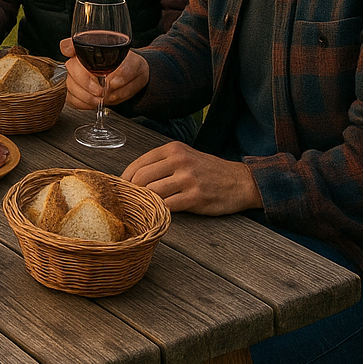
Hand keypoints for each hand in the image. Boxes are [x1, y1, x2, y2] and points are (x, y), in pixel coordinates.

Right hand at [61, 37, 148, 109]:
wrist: (133, 80)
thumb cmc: (131, 67)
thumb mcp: (135, 64)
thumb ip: (126, 69)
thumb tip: (115, 80)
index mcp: (92, 49)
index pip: (72, 44)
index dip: (68, 47)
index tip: (71, 52)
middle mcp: (81, 61)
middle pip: (71, 66)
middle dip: (84, 81)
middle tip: (100, 90)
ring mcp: (78, 77)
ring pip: (70, 84)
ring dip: (84, 95)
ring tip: (99, 99)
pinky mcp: (79, 92)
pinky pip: (72, 98)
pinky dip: (82, 103)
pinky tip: (93, 103)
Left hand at [122, 143, 262, 214]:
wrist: (241, 181)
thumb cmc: (208, 170)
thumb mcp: (185, 156)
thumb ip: (161, 162)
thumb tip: (133, 176)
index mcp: (173, 149)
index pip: (138, 163)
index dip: (126, 178)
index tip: (121, 189)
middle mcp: (179, 161)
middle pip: (141, 178)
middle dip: (131, 192)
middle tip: (128, 202)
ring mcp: (188, 179)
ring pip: (152, 192)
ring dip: (144, 202)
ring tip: (142, 209)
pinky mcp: (195, 197)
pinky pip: (168, 206)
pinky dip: (159, 211)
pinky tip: (158, 214)